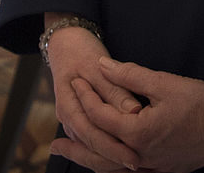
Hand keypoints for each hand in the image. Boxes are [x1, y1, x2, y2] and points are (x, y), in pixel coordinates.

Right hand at [46, 26, 143, 171]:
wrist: (65, 43)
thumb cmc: (80, 51)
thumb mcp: (96, 66)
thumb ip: (114, 89)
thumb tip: (133, 112)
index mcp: (68, 106)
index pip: (91, 134)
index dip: (113, 148)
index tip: (135, 157)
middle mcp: (68, 119)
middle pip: (90, 148)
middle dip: (114, 160)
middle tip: (139, 167)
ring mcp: (73, 122)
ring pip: (91, 148)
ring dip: (110, 159)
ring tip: (135, 168)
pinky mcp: (82, 121)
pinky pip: (93, 141)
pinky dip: (107, 151)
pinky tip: (124, 158)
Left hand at [52, 57, 203, 172]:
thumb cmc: (202, 102)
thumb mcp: (163, 82)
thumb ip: (127, 74)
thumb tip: (100, 66)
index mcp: (139, 133)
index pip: (101, 116)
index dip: (85, 96)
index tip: (75, 81)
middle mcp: (143, 155)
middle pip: (99, 153)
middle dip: (76, 146)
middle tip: (54, 144)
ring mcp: (156, 166)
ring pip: (114, 169)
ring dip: (91, 162)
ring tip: (72, 156)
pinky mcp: (167, 169)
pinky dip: (113, 168)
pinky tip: (108, 162)